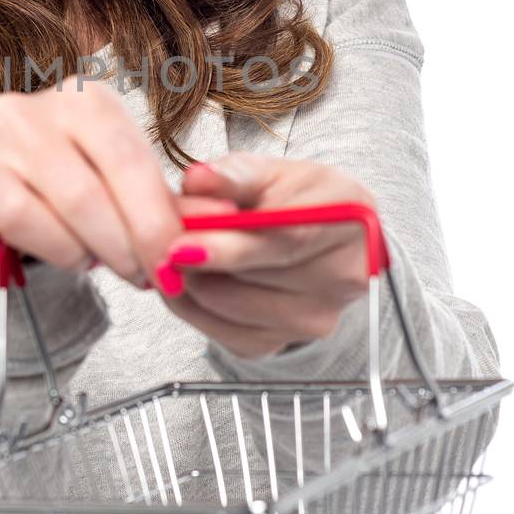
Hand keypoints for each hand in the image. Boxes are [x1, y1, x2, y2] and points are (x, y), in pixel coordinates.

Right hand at [0, 81, 182, 290]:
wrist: (17, 198)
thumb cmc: (86, 187)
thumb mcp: (131, 182)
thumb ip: (169, 201)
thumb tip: (221, 218)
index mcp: (76, 98)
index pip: (124, 160)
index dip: (153, 222)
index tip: (173, 265)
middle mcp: (17, 115)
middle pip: (77, 192)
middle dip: (119, 247)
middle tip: (140, 278)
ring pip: (19, 213)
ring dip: (63, 251)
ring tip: (84, 263)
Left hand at [153, 153, 376, 358]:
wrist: (319, 239)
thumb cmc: (294, 197)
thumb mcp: (270, 170)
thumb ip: (234, 174)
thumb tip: (198, 179)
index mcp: (349, 220)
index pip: (285, 240)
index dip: (229, 246)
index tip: (180, 245)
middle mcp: (342, 277)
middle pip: (252, 280)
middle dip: (196, 258)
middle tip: (165, 235)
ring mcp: (314, 318)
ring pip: (227, 308)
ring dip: (190, 280)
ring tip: (179, 249)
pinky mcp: (280, 343)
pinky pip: (219, 333)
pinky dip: (193, 305)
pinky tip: (192, 276)